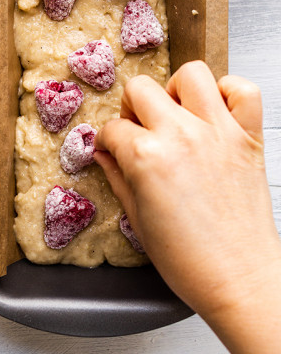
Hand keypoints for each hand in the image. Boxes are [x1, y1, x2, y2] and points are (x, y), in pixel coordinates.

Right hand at [95, 61, 280, 353]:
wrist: (238, 279)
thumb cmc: (189, 260)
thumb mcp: (136, 217)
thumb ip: (117, 175)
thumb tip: (104, 153)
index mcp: (145, 157)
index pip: (111, 128)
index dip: (107, 141)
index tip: (111, 151)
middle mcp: (181, 136)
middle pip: (140, 89)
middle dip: (132, 109)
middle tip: (139, 130)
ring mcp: (218, 133)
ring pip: (191, 73)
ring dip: (177, 90)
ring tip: (176, 114)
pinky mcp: (249, 138)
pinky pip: (243, 90)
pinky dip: (229, 92)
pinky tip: (215, 113)